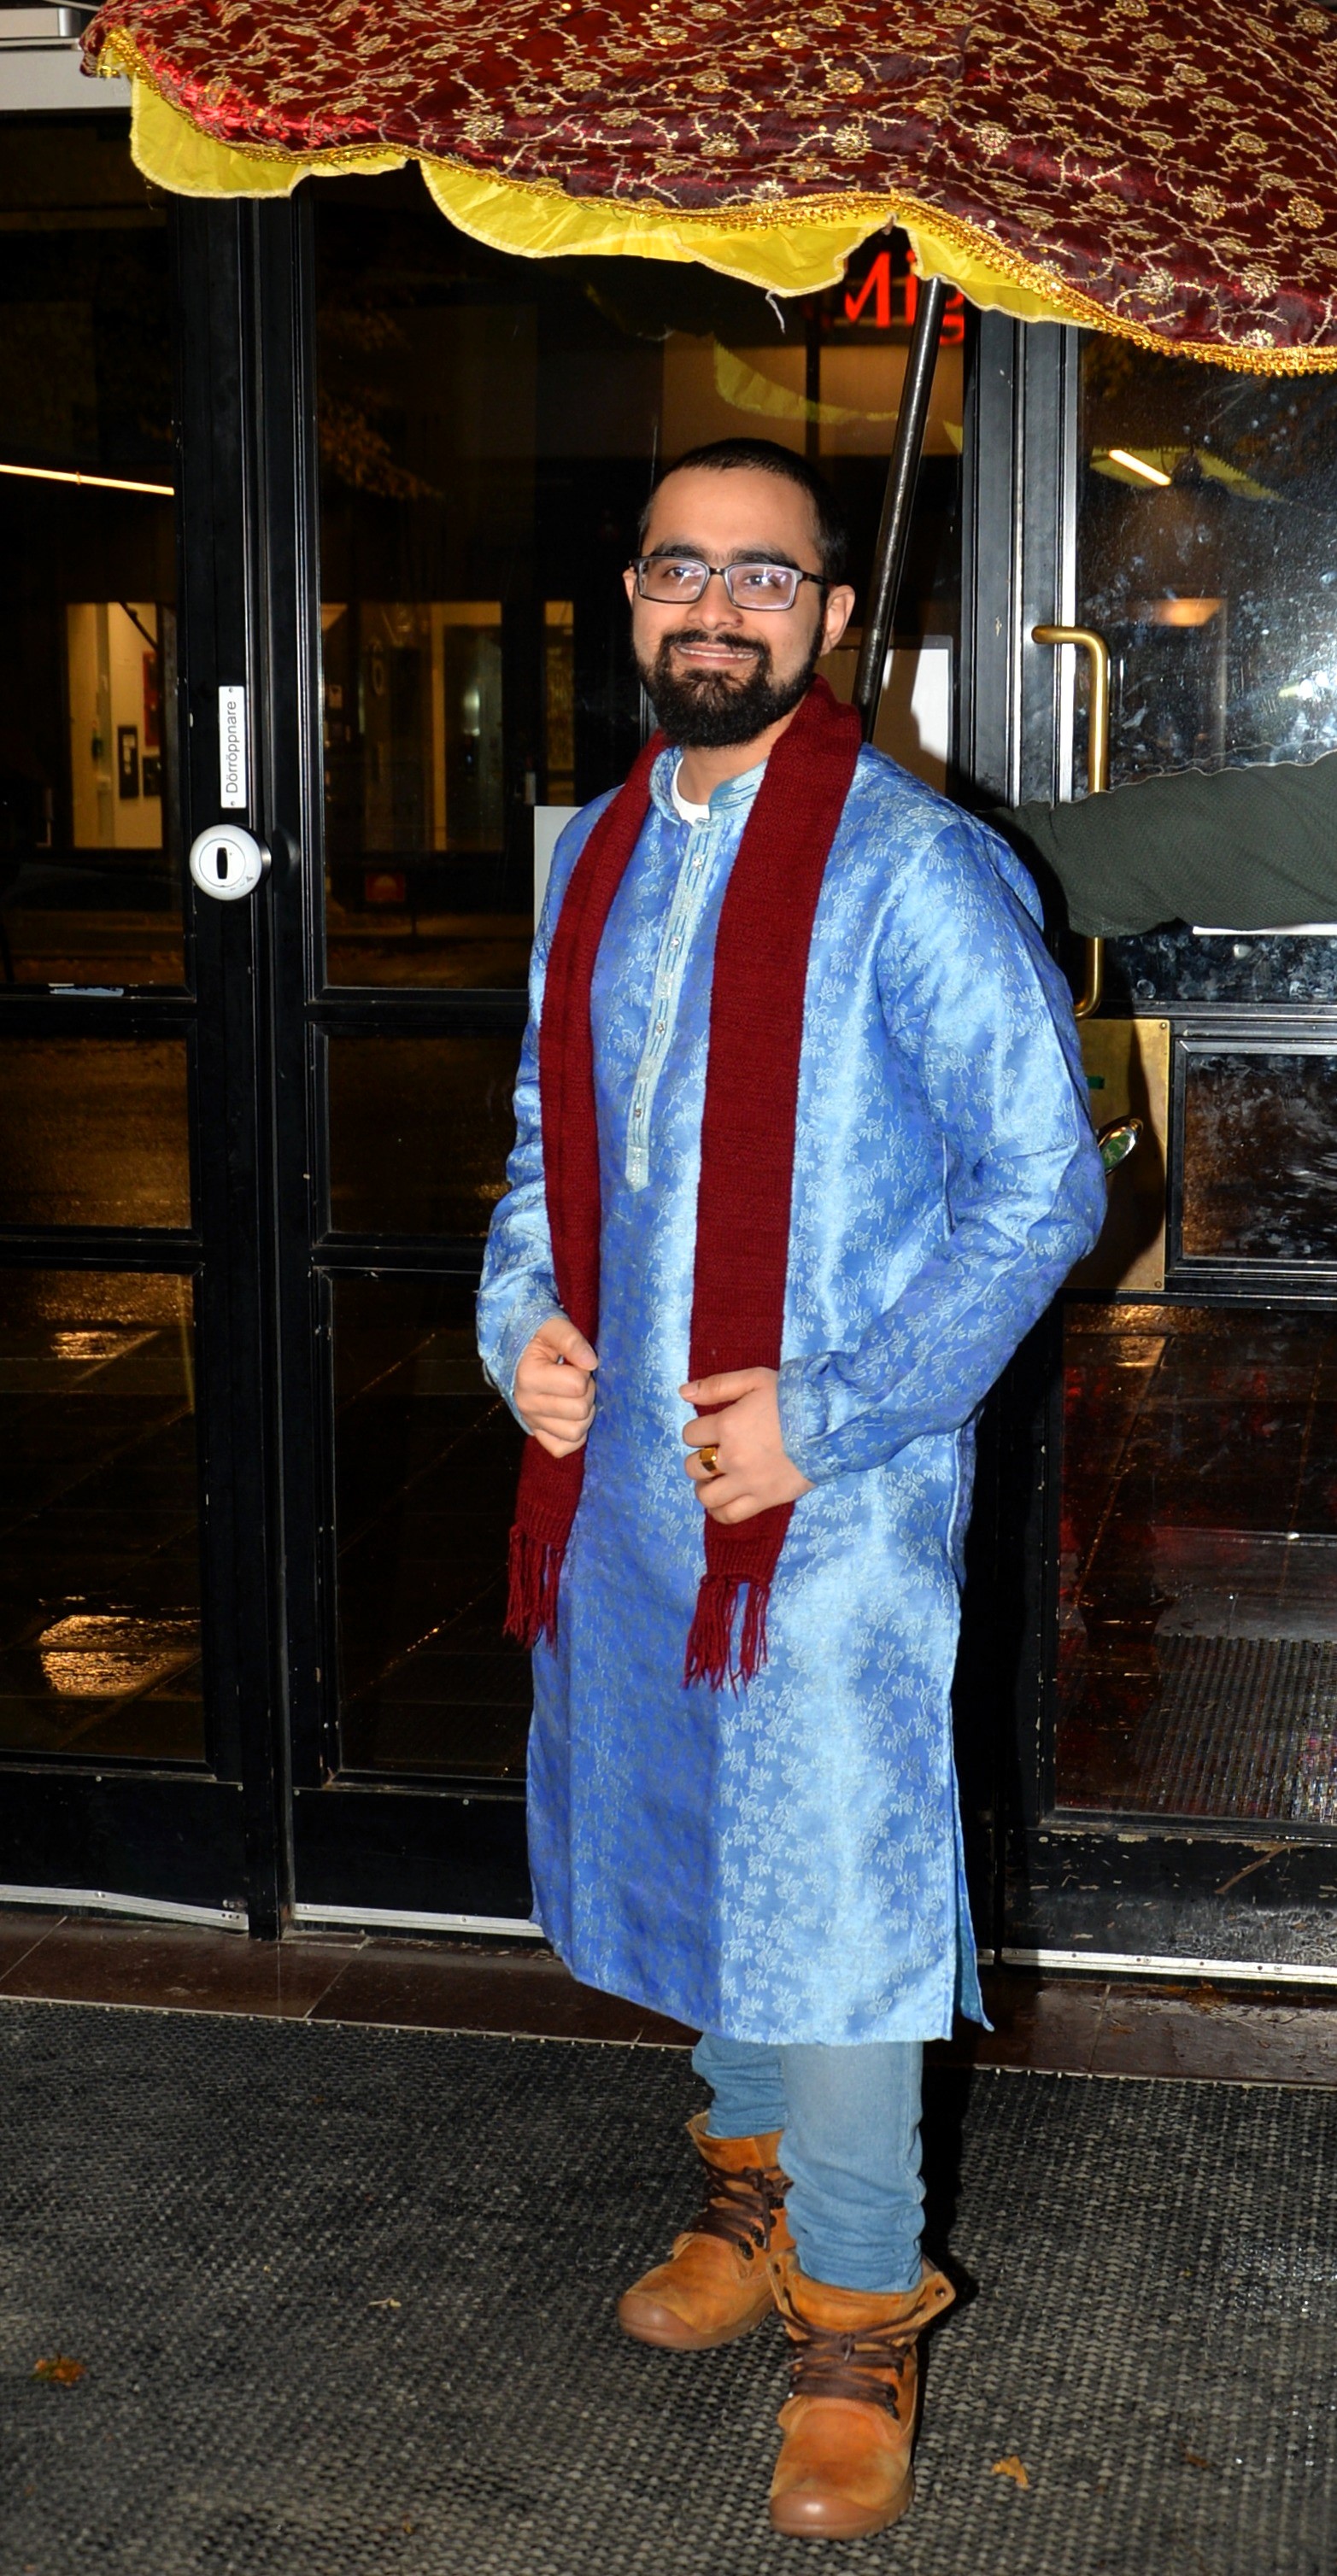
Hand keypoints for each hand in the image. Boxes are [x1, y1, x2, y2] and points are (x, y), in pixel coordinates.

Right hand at [515, 1313, 597, 1458]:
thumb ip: (571, 1340)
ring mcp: (531, 1421)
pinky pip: (563, 1448)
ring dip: (584, 1415)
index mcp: (529, 1377)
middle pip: (579, 1411)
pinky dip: (574, 1436)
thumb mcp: (552, 1327)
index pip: (577, 1385)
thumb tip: (592, 1363)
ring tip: (575, 1397)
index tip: (575, 1363)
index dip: (584, 1372)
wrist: (518, 1352)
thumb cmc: (537, 1337)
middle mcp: (527, 1404)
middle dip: (587, 1393)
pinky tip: (573, 1416)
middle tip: (578, 1380)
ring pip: (575, 1433)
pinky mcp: (537, 1434)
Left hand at [680, 1366, 813, 1524]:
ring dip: (705, 1487)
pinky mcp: (764, 1499)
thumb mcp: (755, 1379)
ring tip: (716, 1480)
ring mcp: (747, 1482)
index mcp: (727, 1425)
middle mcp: (732, 1457)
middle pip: (694, 1467)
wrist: (830, 1423)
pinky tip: (723, 1501)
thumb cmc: (792, 1397)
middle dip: (699, 1459)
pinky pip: (729, 1515)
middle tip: (714, 1455)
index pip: (690, 1434)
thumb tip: (683, 1393)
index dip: (698, 1431)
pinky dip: (719, 1511)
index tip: (712, 1430)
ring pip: (706, 1496)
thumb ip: (717, 1385)